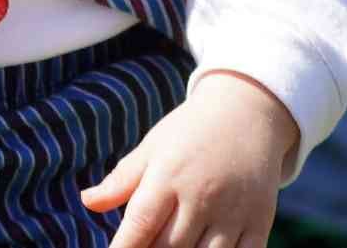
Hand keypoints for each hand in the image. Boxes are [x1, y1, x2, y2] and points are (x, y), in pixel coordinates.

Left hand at [81, 72, 300, 247]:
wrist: (248, 113)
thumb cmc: (191, 132)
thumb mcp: (154, 146)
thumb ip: (122, 178)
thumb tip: (87, 201)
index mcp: (169, 174)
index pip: (141, 223)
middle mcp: (201, 195)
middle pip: (169, 247)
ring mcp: (234, 212)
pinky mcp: (259, 222)